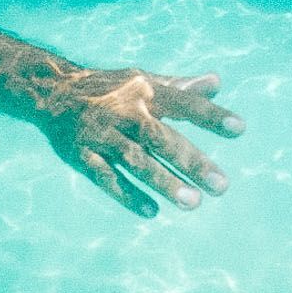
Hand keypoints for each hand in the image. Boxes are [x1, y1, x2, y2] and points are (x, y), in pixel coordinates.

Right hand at [34, 67, 244, 217]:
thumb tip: (217, 82)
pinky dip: (127, 195)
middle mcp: (125, 112)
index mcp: (144, 91)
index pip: (183, 102)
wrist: (51, 91)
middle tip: (222, 186)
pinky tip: (151, 211)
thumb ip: (181, 86)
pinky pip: (106, 177)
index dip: (210, 114)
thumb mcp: (143, 81)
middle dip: (192, 162)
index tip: (240, 128)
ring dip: (164, 182)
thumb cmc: (109, 88)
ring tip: (193, 203)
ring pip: (136, 161)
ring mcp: (102, 135)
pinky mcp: (82, 155)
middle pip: (162, 138)